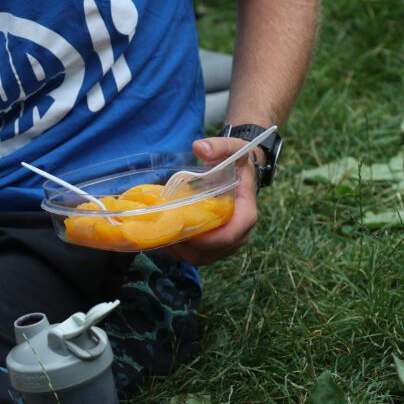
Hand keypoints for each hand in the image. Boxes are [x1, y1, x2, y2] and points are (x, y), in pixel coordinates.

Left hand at [166, 136, 261, 265]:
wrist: (241, 174)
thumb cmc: (237, 164)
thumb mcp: (232, 149)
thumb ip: (218, 146)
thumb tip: (199, 147)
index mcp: (246, 215)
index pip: (228, 236)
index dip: (204, 238)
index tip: (179, 226)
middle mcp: (238, 235)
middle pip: (209, 252)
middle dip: (182, 244)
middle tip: (160, 227)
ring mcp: (226, 245)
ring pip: (199, 258)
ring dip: (177, 249)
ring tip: (158, 230)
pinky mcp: (214, 249)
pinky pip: (194, 257)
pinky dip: (177, 250)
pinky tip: (164, 233)